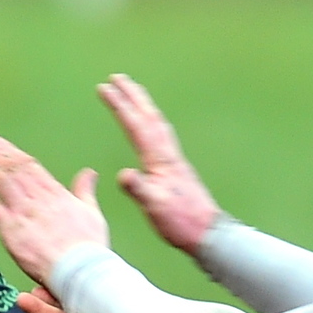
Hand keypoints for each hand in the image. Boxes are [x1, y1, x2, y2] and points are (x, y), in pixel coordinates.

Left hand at [0, 132, 111, 284]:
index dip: (7, 150)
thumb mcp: (91, 213)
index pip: (26, 164)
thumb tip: (89, 173)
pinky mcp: (11, 230)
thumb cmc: (90, 248)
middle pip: (8, 166)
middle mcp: (36, 197)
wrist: (80, 271)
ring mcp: (22, 212)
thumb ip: (84, 191)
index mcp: (55, 192)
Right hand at [95, 73, 224, 253]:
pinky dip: (153, 124)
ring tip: (134, 94)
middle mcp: (169, 154)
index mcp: (160, 159)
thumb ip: (140, 189)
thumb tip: (123, 175)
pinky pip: (161, 137)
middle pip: (149, 116)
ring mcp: (174, 160)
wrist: (208, 234)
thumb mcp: (155, 207)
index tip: (104, 88)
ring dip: (144, 106)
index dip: (119, 105)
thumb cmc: (181, 222)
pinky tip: (151, 130)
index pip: (136, 125)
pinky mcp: (177, 169)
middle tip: (118, 78)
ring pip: (157, 123)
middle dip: (132, 96)